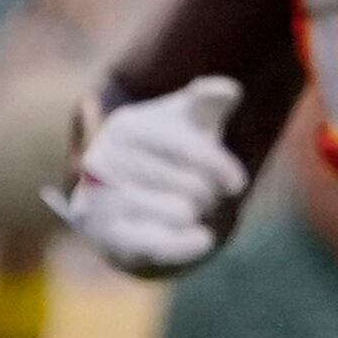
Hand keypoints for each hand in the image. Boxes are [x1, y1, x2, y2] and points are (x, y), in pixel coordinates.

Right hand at [51, 73, 247, 275]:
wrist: (133, 200)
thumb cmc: (170, 154)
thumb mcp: (191, 121)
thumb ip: (210, 100)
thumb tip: (227, 91)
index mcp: (126, 126)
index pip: (188, 148)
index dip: (220, 167)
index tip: (238, 184)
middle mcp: (104, 160)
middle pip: (192, 184)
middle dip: (206, 193)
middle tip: (199, 195)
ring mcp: (98, 200)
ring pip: (181, 211)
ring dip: (195, 214)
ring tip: (185, 209)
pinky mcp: (103, 237)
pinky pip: (154, 243)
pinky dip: (183, 245)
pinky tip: (203, 239)